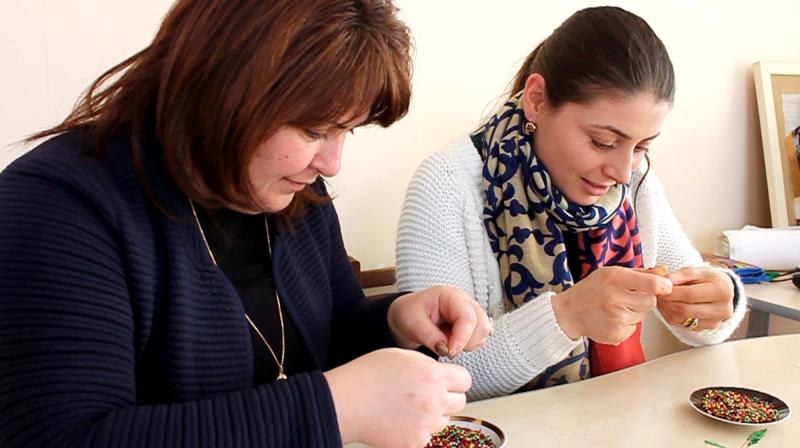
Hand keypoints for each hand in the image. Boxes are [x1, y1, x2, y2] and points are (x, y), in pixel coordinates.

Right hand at [324, 348, 470, 446]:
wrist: (346, 402)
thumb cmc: (368, 376)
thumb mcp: (402, 356)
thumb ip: (428, 366)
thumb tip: (443, 375)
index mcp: (432, 376)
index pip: (465, 380)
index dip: (455, 379)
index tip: (447, 380)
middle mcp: (433, 401)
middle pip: (460, 402)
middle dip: (446, 397)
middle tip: (425, 394)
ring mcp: (425, 425)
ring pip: (444, 420)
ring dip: (433, 414)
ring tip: (407, 406)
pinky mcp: (414, 443)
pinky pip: (426, 436)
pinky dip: (417, 430)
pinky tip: (399, 420)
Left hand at [387, 285, 490, 357]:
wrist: (407, 315)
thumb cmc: (409, 313)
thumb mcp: (413, 322)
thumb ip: (429, 336)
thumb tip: (445, 349)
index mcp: (449, 295)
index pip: (467, 316)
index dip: (462, 337)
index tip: (450, 351)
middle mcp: (464, 301)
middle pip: (481, 324)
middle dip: (466, 342)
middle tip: (446, 349)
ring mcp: (470, 312)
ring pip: (483, 332)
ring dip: (468, 344)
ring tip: (447, 344)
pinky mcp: (471, 324)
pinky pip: (480, 338)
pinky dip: (469, 345)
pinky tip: (453, 343)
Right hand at [551, 266, 672, 343]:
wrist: (569, 312)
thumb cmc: (591, 290)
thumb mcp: (611, 273)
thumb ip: (639, 273)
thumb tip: (664, 272)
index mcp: (614, 278)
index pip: (652, 283)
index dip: (663, 285)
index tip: (665, 286)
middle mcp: (615, 298)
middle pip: (650, 300)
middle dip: (644, 298)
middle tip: (628, 297)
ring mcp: (616, 318)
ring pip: (643, 315)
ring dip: (635, 311)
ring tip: (616, 308)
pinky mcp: (617, 334)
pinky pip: (634, 328)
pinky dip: (627, 324)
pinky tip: (612, 319)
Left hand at [656, 266, 733, 330]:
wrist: (722, 291)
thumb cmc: (709, 279)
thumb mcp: (698, 271)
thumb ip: (681, 275)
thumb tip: (664, 280)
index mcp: (722, 291)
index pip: (689, 294)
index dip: (670, 292)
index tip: (658, 287)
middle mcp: (722, 309)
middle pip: (684, 310)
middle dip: (666, 301)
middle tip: (657, 294)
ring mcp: (715, 322)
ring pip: (681, 319)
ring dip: (666, 309)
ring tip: (661, 298)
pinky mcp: (706, 328)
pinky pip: (682, 325)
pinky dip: (670, 315)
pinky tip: (668, 306)